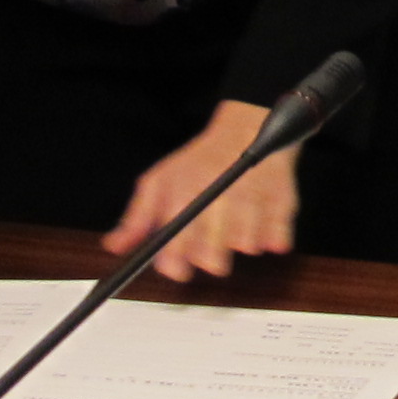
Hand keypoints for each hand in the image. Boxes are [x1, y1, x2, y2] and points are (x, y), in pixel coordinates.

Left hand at [102, 102, 297, 279]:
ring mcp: (254, 196)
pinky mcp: (282, 198)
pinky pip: (278, 237)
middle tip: (209, 257)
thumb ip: (137, 217)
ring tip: (237, 236)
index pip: (178, 235)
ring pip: (246, 245)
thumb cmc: (200, 161)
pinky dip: (271, 239)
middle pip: (214, 250)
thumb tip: (115, 247)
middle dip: (210, 258)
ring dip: (241, 245)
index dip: (175, 260)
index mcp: (186, 189)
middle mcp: (219, 193)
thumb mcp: (160, 181)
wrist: (246, 128)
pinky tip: (262, 230)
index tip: (176, 270)